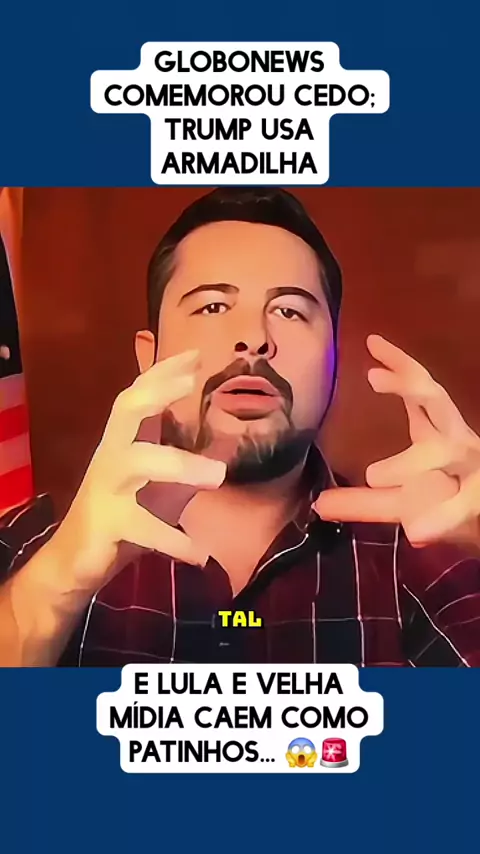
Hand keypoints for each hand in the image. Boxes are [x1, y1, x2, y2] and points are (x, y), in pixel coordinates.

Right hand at [50, 349, 225, 592]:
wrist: (76, 561)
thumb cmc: (125, 513)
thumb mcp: (164, 485)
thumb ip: (190, 460)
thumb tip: (231, 439)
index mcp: (125, 442)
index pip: (140, 395)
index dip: (163, 373)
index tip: (194, 354)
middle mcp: (113, 456)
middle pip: (126, 410)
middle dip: (157, 391)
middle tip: (192, 381)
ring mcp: (108, 488)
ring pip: (140, 463)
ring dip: (182, 465)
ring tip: (220, 475)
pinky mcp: (108, 524)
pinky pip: (144, 528)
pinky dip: (175, 540)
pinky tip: (201, 554)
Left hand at [316, 335, 479, 548]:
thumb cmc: (444, 505)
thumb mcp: (397, 503)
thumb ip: (360, 502)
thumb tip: (317, 505)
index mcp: (436, 432)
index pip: (420, 388)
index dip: (400, 364)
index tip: (373, 342)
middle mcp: (456, 441)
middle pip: (437, 401)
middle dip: (410, 386)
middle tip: (373, 375)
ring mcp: (473, 468)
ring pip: (451, 451)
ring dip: (414, 464)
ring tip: (378, 477)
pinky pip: (466, 506)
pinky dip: (444, 519)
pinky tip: (418, 533)